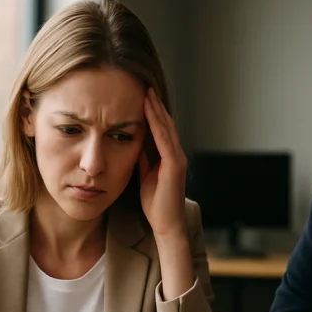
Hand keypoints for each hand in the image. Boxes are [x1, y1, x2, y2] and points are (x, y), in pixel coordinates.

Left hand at [140, 87, 188, 238]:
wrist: (166, 225)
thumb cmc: (156, 205)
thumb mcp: (145, 176)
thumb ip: (143, 160)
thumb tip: (134, 144)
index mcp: (169, 158)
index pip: (161, 130)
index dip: (153, 112)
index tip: (142, 96)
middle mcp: (177, 155)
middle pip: (166, 124)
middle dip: (155, 105)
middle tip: (145, 86)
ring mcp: (178, 160)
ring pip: (167, 128)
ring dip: (156, 109)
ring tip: (147, 92)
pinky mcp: (175, 166)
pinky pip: (164, 139)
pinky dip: (156, 123)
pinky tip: (148, 110)